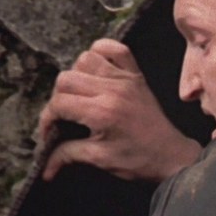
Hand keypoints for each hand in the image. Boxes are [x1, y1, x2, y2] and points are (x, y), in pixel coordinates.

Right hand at [38, 39, 201, 181]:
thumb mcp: (100, 160)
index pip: (59, 103)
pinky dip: (101, 52)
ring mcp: (125, 78)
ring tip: (80, 95)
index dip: (47, 119)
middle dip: (58, 98)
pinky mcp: (136, 75)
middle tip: (64, 116)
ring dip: (76, 75)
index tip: (49, 132)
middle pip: (67, 78)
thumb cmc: (137, 160)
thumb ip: (68, 155)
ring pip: (85, 59)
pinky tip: (97, 70)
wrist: (171, 155)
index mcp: (102, 112)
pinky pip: (115, 48)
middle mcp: (112, 89)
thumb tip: (44, 167)